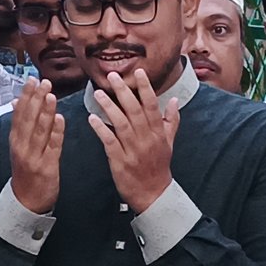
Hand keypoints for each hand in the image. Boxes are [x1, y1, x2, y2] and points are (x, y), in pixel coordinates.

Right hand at [9, 78, 64, 213]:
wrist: (26, 202)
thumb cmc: (25, 171)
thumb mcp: (17, 147)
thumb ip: (19, 124)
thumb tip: (15, 101)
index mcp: (15, 141)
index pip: (19, 114)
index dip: (25, 96)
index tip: (31, 80)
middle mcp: (22, 147)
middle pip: (28, 119)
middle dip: (36, 99)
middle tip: (43, 82)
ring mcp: (34, 158)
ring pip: (39, 131)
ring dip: (45, 112)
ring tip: (50, 95)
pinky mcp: (47, 167)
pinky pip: (52, 147)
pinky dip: (56, 132)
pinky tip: (60, 118)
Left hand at [87, 69, 178, 212]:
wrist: (153, 193)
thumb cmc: (159, 166)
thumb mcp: (169, 142)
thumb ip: (170, 120)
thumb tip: (173, 100)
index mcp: (158, 133)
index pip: (152, 106)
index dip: (145, 88)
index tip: (138, 72)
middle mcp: (146, 139)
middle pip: (135, 111)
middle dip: (123, 92)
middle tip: (113, 76)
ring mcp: (133, 150)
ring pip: (121, 124)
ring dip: (109, 107)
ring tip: (98, 93)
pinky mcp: (120, 161)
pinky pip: (109, 142)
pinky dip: (101, 129)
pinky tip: (92, 118)